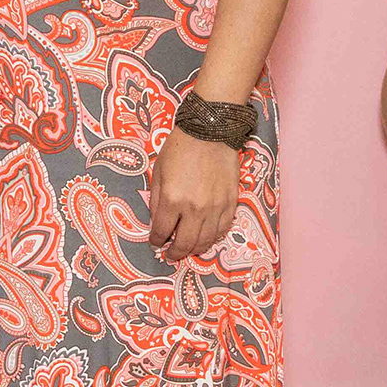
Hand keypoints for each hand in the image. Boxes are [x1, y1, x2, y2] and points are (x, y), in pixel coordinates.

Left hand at [148, 130, 240, 260]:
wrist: (211, 131)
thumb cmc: (180, 148)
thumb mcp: (158, 172)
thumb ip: (156, 200)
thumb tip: (157, 223)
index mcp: (173, 200)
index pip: (161, 232)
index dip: (156, 241)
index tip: (155, 242)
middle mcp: (195, 208)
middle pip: (185, 244)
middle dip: (175, 253)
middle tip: (170, 255)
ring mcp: (215, 207)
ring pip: (206, 241)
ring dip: (195, 249)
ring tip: (188, 249)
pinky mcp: (231, 203)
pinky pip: (223, 229)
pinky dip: (213, 237)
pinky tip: (206, 236)